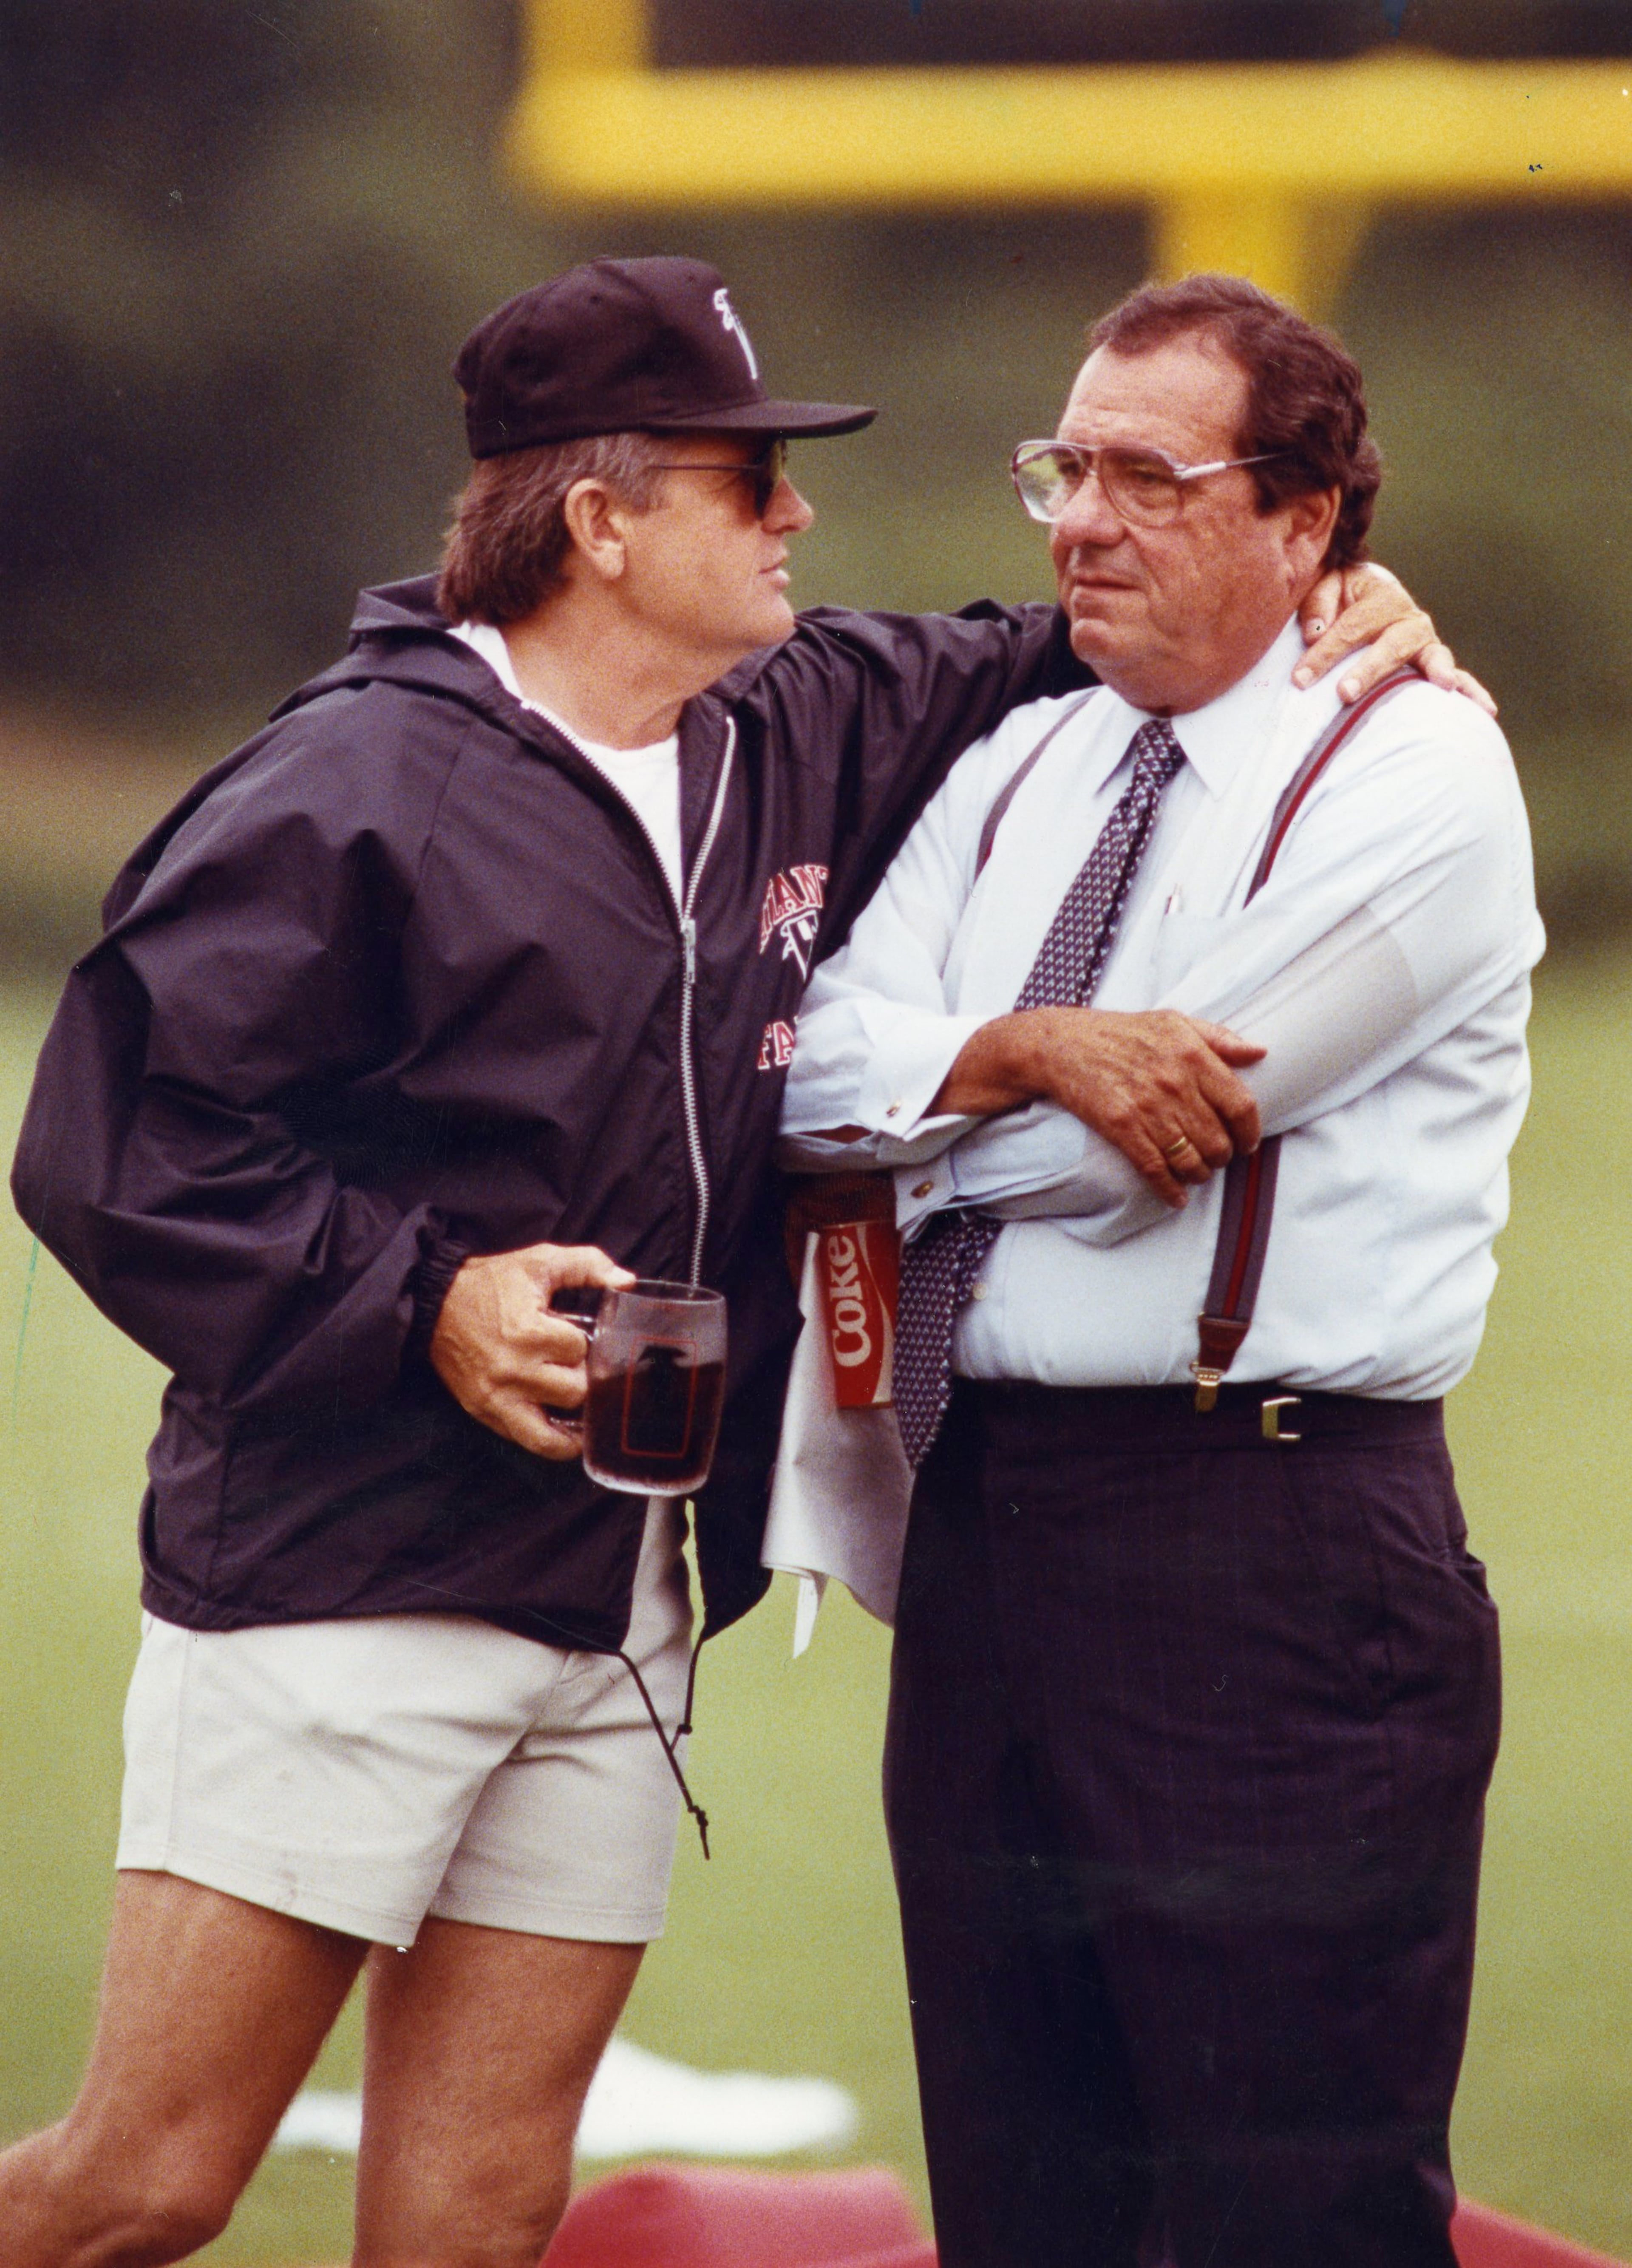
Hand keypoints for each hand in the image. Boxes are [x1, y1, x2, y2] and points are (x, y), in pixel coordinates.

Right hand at [429, 1241, 634, 1458]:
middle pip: (574, 1391)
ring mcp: (497, 1397)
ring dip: (572, 1419)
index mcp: (528, 1332)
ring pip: (554, 1430)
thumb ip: (587, 1265)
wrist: (434, 1305)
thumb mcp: (539, 1262)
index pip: (580, 1351)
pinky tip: (567, 1434)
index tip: (572, 1336)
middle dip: (580, 1377)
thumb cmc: (490, 1283)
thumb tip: (626, 1281)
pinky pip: (528, 1441)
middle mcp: (513, 1371)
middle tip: (572, 1366)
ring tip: (581, 1410)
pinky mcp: (485, 1412)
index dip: (581, 1343)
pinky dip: (552, 1442)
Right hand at [934, 1007, 1264, 1208]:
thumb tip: (1260, 1052)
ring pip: (1190, 1160)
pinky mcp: (1122, 1128)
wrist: (1062, 1045)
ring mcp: (1148, 1108)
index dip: (1250, 1132)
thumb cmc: (1121, 1032)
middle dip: (1222, 1157)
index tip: (1247, 1142)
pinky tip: (1176, 1197)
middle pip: (1218, 1140)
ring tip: (1197, 1173)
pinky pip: (1155, 1169)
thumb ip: (1219, 1037)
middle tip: (1217, 1158)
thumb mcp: (1173, 1021)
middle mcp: (1174, 1084)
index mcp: (1193, 1056)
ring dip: (1198, 1174)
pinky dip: (1170, 1190)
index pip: (1241, 1105)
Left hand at [1293, 564, 1496, 716]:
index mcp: (1382, 596)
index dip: (1324, 653)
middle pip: (1391, 645)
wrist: (1365, 592)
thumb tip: (1315, 632)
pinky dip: (1471, 692)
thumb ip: (1318, 604)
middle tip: (1345, 692)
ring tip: (1444, 686)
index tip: (1299, 679)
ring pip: (1431, 657)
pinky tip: (1485, 711)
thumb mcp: (1326, 587)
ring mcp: (1425, 642)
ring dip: (1436, 671)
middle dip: (1369, 670)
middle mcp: (1409, 619)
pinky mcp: (1432, 662)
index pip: (1351, 628)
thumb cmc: (1341, 596)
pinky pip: (1458, 677)